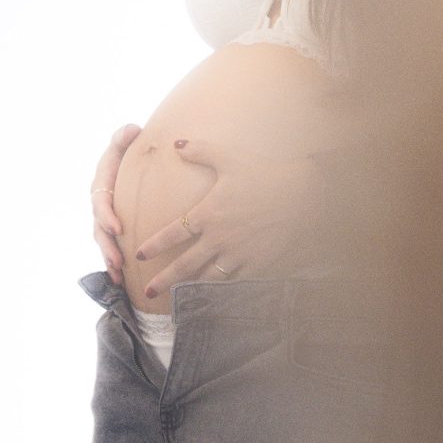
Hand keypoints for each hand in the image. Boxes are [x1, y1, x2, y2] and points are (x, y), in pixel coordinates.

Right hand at [90, 123, 140, 283]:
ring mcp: (104, 217)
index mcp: (101, 183)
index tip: (117, 228)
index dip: (106, 216)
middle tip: (118, 261)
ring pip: (103, 241)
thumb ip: (124, 136)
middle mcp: (100, 202)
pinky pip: (111, 246)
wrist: (130, 161)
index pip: (100, 202)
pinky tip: (123, 281)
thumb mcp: (123, 140)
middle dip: (107, 246)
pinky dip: (114, 263)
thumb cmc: (127, 150)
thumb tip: (132, 130)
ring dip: (110, 259)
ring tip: (119, 275)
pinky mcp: (112, 227)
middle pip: (99, 228)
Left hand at [136, 139, 321, 298]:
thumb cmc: (264, 174)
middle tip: (149, 292)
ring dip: (191, 289)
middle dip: (165, 280)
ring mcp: (237, 254)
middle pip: (185, 265)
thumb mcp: (229, 158)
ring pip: (208, 278)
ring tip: (180, 298)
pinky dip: (222, 292)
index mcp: (208, 214)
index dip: (155, 245)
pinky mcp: (257, 265)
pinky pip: (235, 283)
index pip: (173, 234)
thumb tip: (177, 143)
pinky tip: (215, 298)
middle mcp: (218, 238)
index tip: (140, 254)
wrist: (302, 195)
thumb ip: (200, 151)